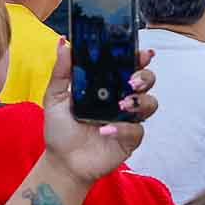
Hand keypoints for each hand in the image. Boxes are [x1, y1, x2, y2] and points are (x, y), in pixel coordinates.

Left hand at [41, 39, 158, 183]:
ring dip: (140, 101)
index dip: (138, 57)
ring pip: (150, 104)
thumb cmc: (60, 128)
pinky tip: (106, 129)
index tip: (141, 52)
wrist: (62, 161)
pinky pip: (137, 130)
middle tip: (131, 80)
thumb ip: (61, 71)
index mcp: (107, 85)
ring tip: (122, 104)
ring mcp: (128, 119)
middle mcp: (121, 98)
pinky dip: (124, 128)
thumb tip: (63, 43)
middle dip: (144, 77)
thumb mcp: (55, 97)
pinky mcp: (130, 139)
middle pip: (146, 81)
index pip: (128, 65)